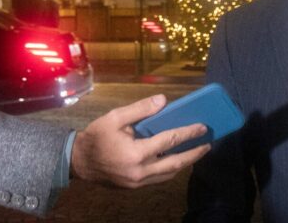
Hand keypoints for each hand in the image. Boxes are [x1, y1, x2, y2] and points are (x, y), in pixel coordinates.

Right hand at [70, 94, 210, 187]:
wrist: (80, 162)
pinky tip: (175, 160)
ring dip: (184, 163)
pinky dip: (170, 169)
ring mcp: (139, 182)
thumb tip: (163, 100)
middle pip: (175, 163)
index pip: (169, 141)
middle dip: (194, 154)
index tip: (202, 127)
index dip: (188, 133)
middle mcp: (140, 170)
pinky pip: (159, 179)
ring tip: (195, 152)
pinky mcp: (136, 186)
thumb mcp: (115, 117)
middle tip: (207, 145)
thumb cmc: (96, 136)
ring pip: (169, 174)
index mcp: (136, 152)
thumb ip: (140, 109)